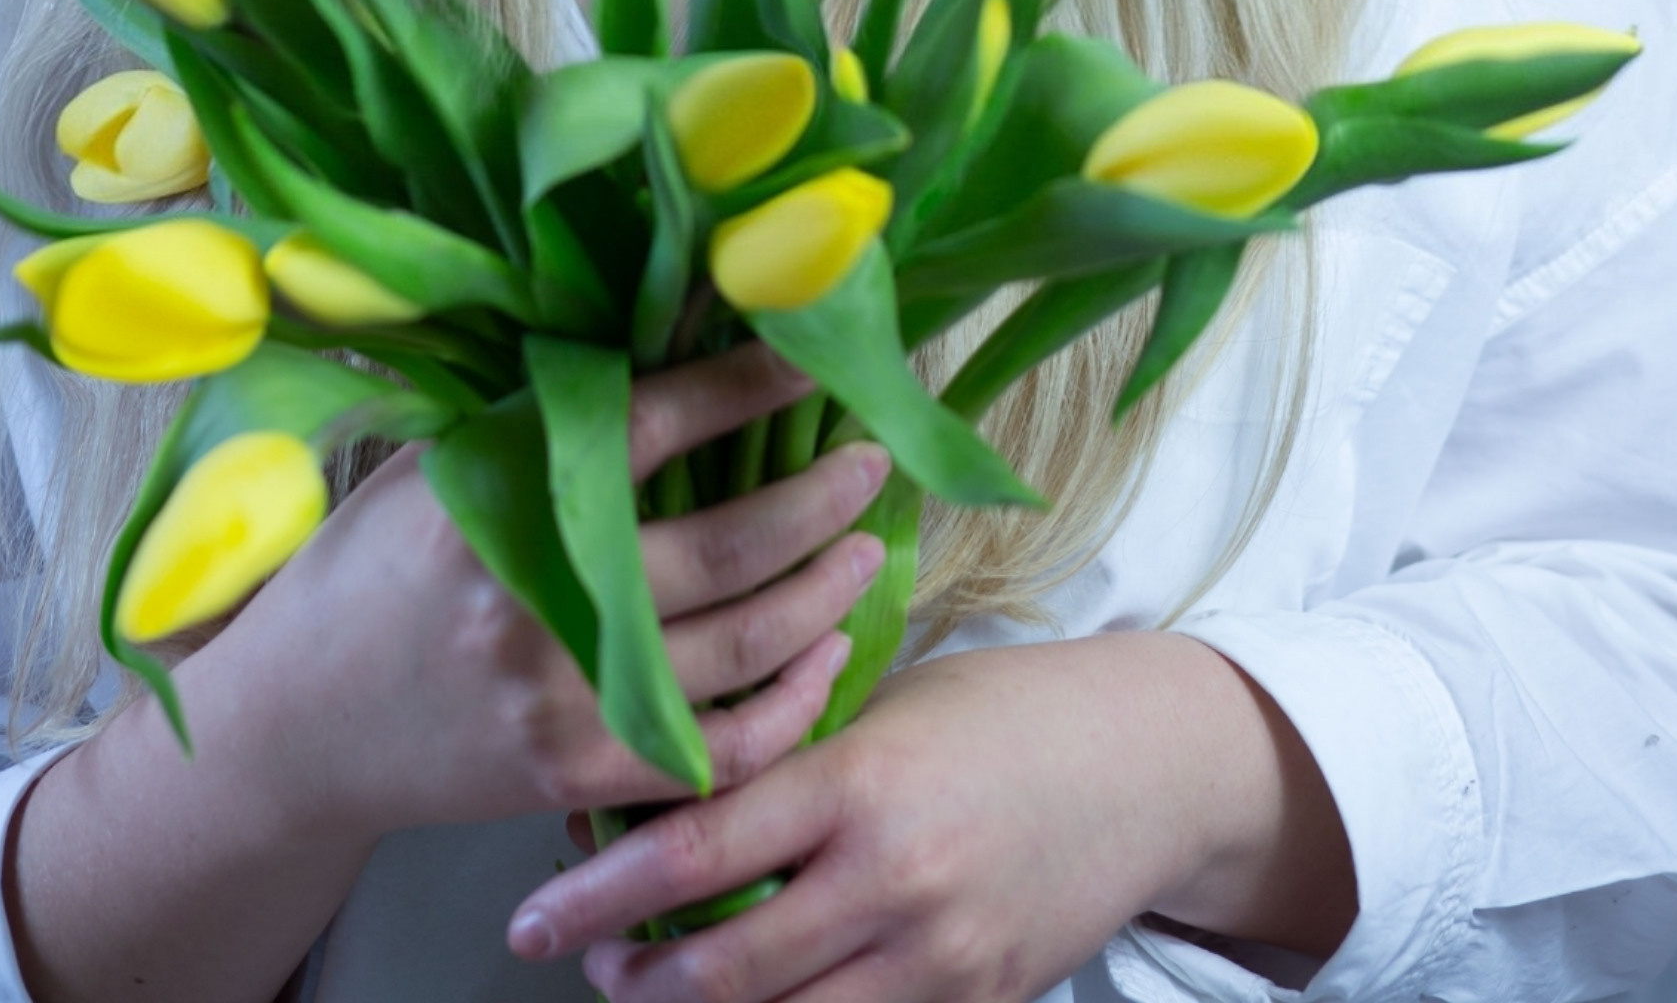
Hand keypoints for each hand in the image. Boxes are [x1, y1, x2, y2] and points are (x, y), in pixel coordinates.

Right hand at [225, 341, 890, 846]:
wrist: (296, 724)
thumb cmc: (376, 565)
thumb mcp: (442, 462)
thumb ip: (542, 414)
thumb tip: (669, 324)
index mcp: (500, 492)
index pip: (654, 422)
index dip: (749, 383)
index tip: (817, 354)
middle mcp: (535, 596)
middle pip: (725, 546)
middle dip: (820, 499)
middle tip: (874, 459)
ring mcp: (558, 695)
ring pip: (741, 645)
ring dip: (824, 592)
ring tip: (864, 547)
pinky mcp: (573, 773)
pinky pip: (717, 750)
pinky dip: (789, 706)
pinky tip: (823, 658)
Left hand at [500, 634, 1256, 1002]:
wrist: (1147, 764)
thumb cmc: (1004, 711)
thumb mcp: (890, 703)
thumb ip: (791, 753)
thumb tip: (665, 793)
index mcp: (860, 777)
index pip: (699, 850)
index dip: (599, 894)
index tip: (529, 918)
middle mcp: (891, 877)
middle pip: (721, 969)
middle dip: (631, 976)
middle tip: (582, 956)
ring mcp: (935, 957)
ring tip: (649, 984)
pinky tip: (756, 1001)